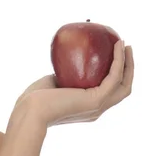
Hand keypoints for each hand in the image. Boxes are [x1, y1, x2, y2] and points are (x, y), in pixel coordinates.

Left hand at [15, 40, 133, 126]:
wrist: (29, 111)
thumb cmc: (33, 98)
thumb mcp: (53, 83)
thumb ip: (65, 75)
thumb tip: (70, 62)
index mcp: (87, 108)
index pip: (109, 93)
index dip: (116, 76)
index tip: (115, 56)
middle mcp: (96, 110)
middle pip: (123, 89)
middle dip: (128, 68)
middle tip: (126, 48)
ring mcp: (98, 107)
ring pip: (124, 84)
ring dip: (128, 63)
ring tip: (125, 45)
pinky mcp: (96, 100)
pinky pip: (113, 77)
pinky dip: (118, 60)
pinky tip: (117, 47)